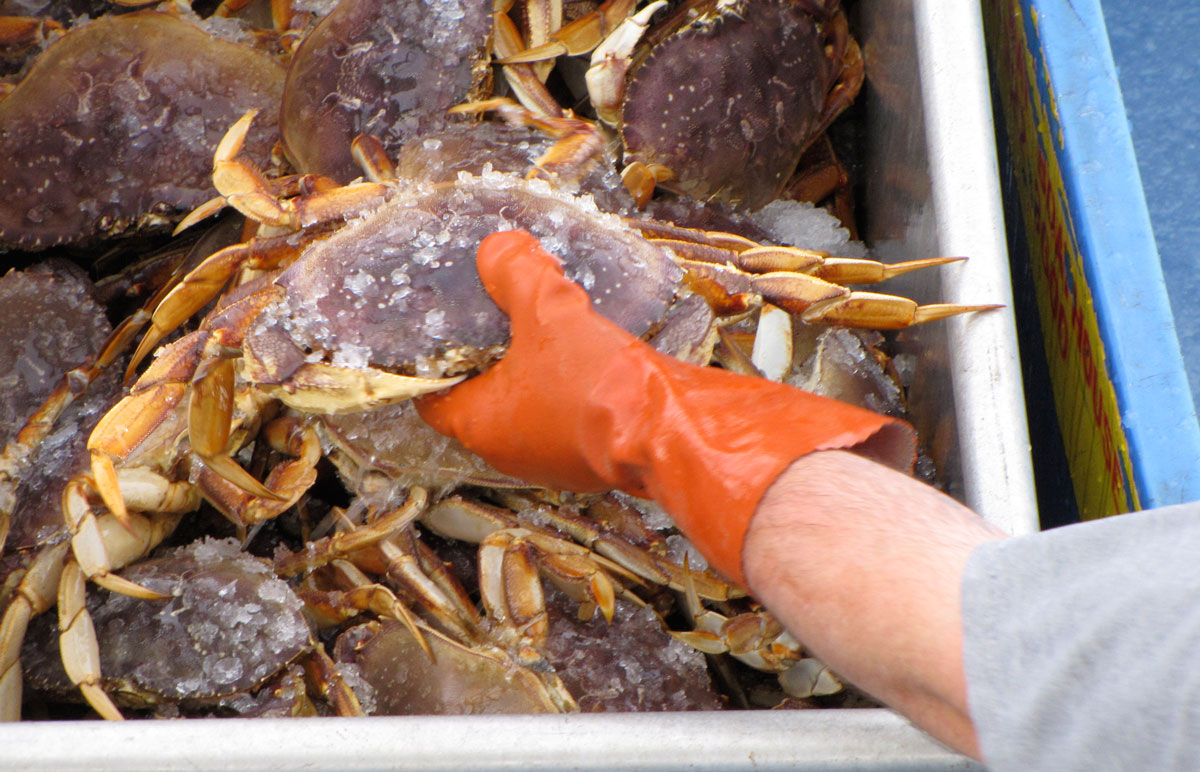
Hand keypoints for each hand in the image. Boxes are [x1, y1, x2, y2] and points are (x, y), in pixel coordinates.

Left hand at [417, 230, 914, 583]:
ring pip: (529, 410)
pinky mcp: (596, 458)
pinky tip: (589, 352)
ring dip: (535, 373)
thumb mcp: (548, 311)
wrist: (675, 430)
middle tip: (497, 315)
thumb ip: (517, 273)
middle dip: (490, 359)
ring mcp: (555, 461)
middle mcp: (511, 452)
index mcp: (481, 425)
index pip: (431, 398)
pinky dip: (571, 388)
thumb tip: (498, 247)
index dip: (430, 363)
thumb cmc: (596, 382)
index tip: (441, 330)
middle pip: (481, 400)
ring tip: (547, 325)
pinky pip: (569, 418)